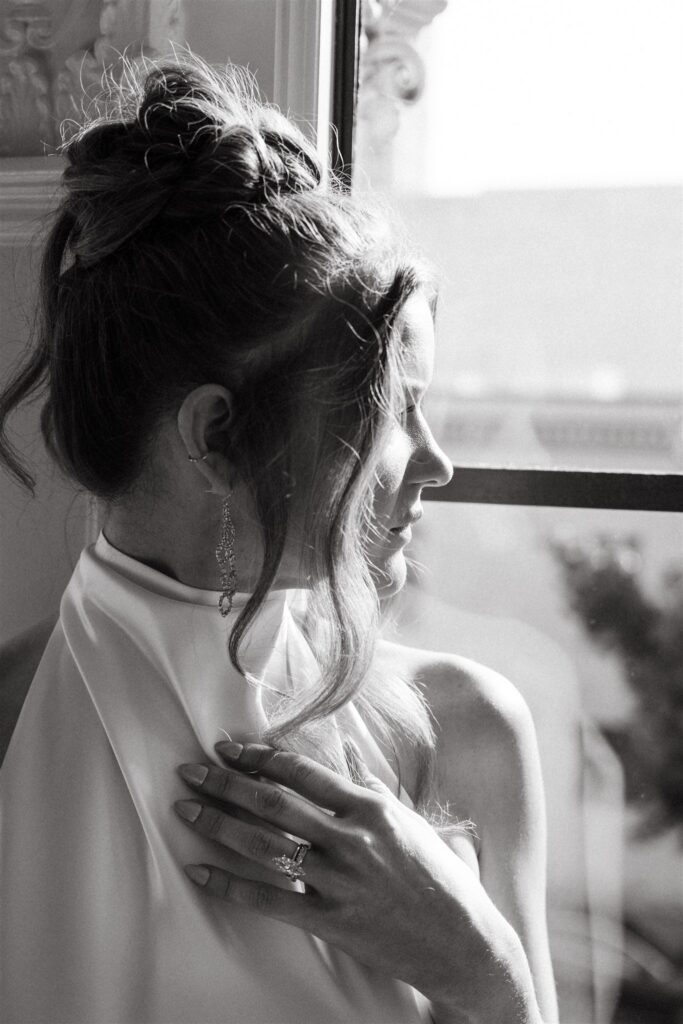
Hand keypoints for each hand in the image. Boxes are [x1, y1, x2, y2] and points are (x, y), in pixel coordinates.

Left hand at [174, 742, 541, 1023]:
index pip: (303, 772)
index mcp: (371, 807)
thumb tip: (349, 753)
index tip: (230, 748)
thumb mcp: (409, 821)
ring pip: (264, 845)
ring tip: (186, 810)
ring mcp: (339, 881)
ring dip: (219, 825)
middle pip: (274, 804)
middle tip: (191, 771)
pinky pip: (269, 900)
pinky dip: (230, 885)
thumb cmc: (439, 876)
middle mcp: (351, 838)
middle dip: (226, 783)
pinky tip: (201, 872)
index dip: (260, 757)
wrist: (462, 943)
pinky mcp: (330, 921)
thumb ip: (373, 786)